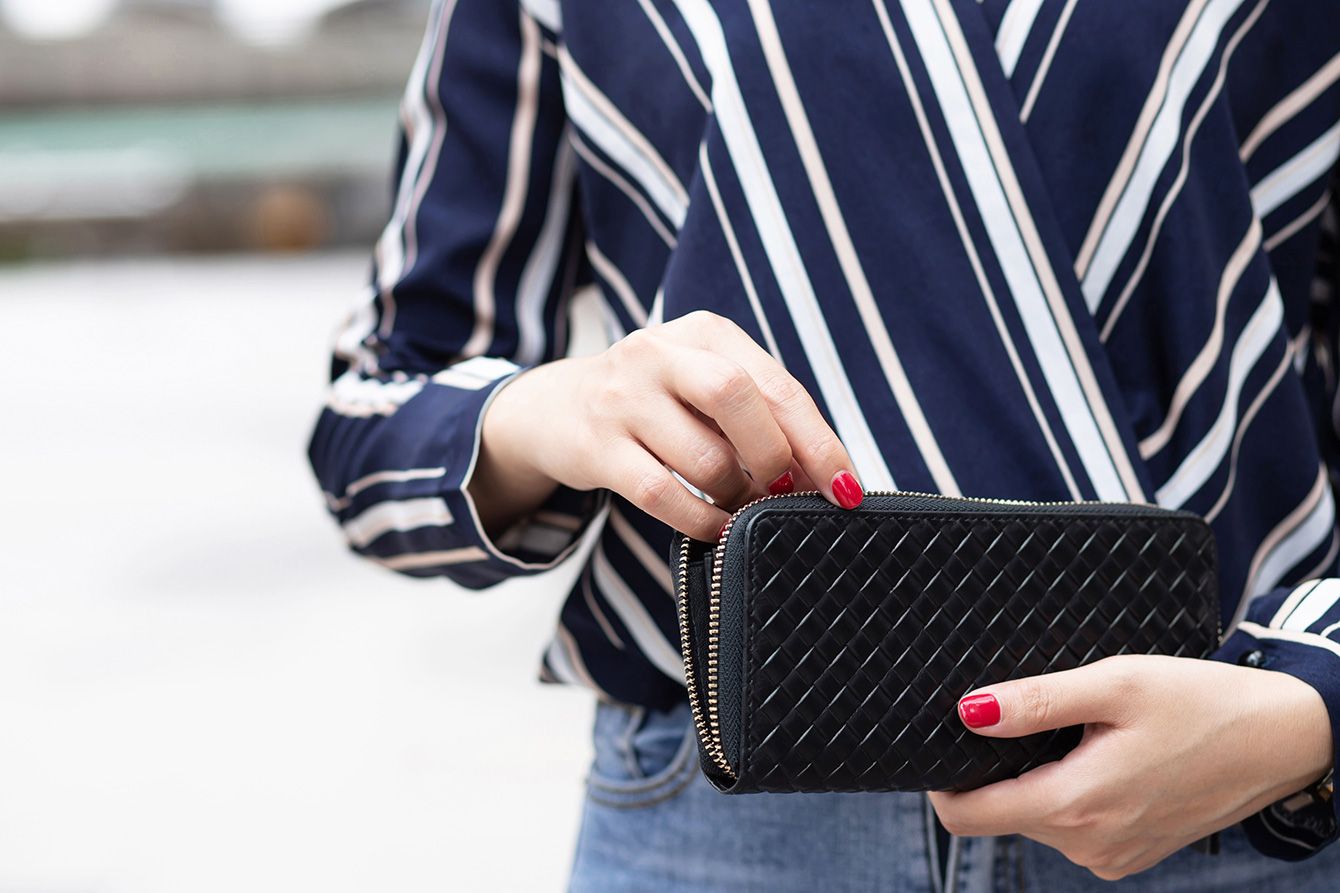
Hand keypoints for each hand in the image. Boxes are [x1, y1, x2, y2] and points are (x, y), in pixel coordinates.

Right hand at [468, 311, 862, 539]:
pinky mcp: (595, 446)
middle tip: (783, 491)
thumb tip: (827, 475)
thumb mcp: (704, 382)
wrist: (556, 407)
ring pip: (702, 457)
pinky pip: (662, 495)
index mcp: (704, 332)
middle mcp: (659, 353)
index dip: (819, 441)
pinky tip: (713, 526)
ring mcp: (623, 398)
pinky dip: (699, 521)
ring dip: (735, 496)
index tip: (848, 488)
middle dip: (774, 457)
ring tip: (740, 505)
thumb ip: (759, 411)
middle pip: (735, 397)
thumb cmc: (658, 402)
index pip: (777, 384)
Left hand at [929, 655, 1332, 879]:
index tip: (941, 744)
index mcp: (1077, 805)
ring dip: (1036, 778)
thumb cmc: (1202, 703)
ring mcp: (1111, 855)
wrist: (1282, 738)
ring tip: (1076, 732)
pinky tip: (1098, 755)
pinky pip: (1072, 825)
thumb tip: (969, 712)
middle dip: (996, 769)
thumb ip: (1036, 701)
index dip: (940, 782)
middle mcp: (1089, 844)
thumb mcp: (1114, 684)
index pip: (968, 818)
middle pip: (1000, 812)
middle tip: (1025, 716)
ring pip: (1035, 817)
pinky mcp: (1129, 853)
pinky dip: (1068, 791)